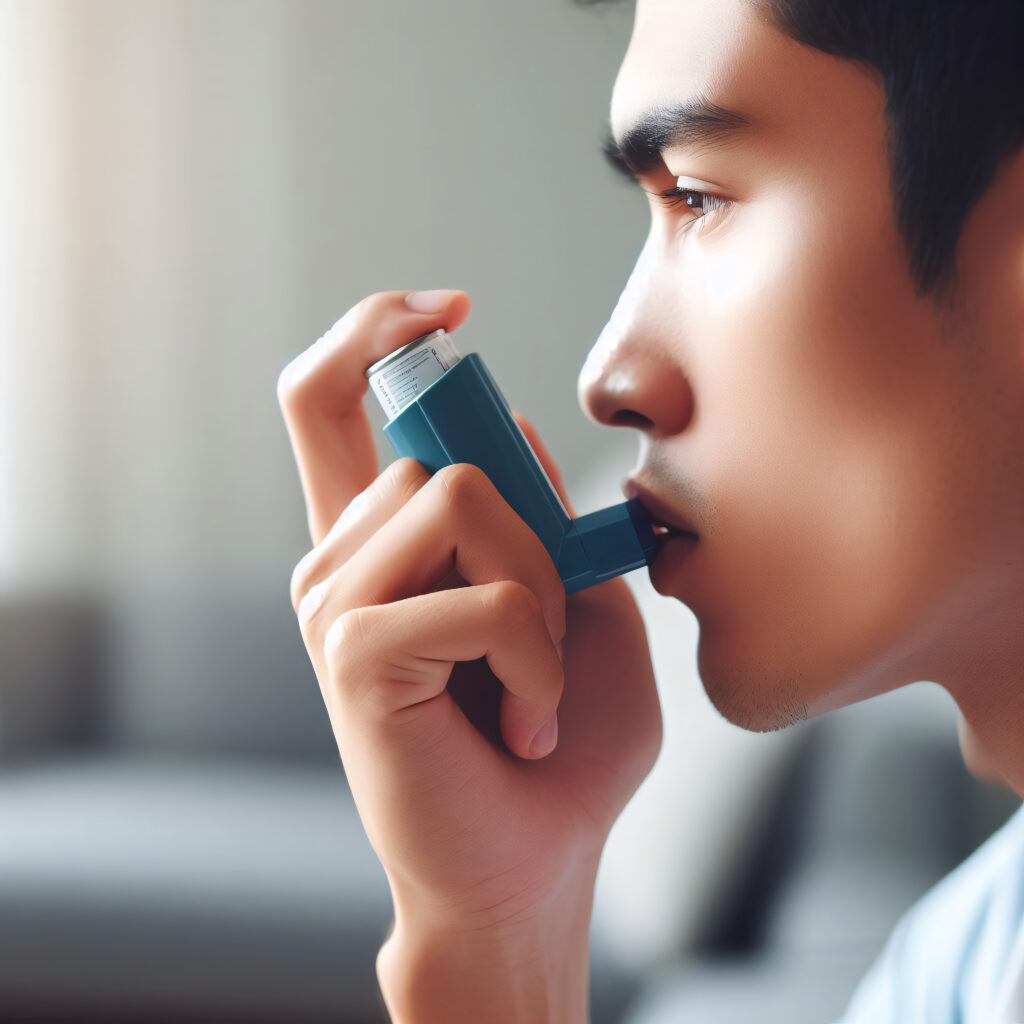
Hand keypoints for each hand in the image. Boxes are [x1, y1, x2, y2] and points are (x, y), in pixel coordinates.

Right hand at [277, 289, 662, 940]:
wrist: (535, 861)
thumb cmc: (559, 739)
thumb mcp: (578, 608)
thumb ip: (542, 519)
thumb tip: (514, 428)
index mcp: (383, 540)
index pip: (330, 399)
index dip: (373, 331)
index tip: (447, 306)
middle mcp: (340, 558)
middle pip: (437, 443)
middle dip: (532, 526)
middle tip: (548, 626)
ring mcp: (334, 601)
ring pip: (465, 501)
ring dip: (540, 596)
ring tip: (533, 687)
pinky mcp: (352, 652)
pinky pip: (478, 594)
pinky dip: (533, 653)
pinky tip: (522, 720)